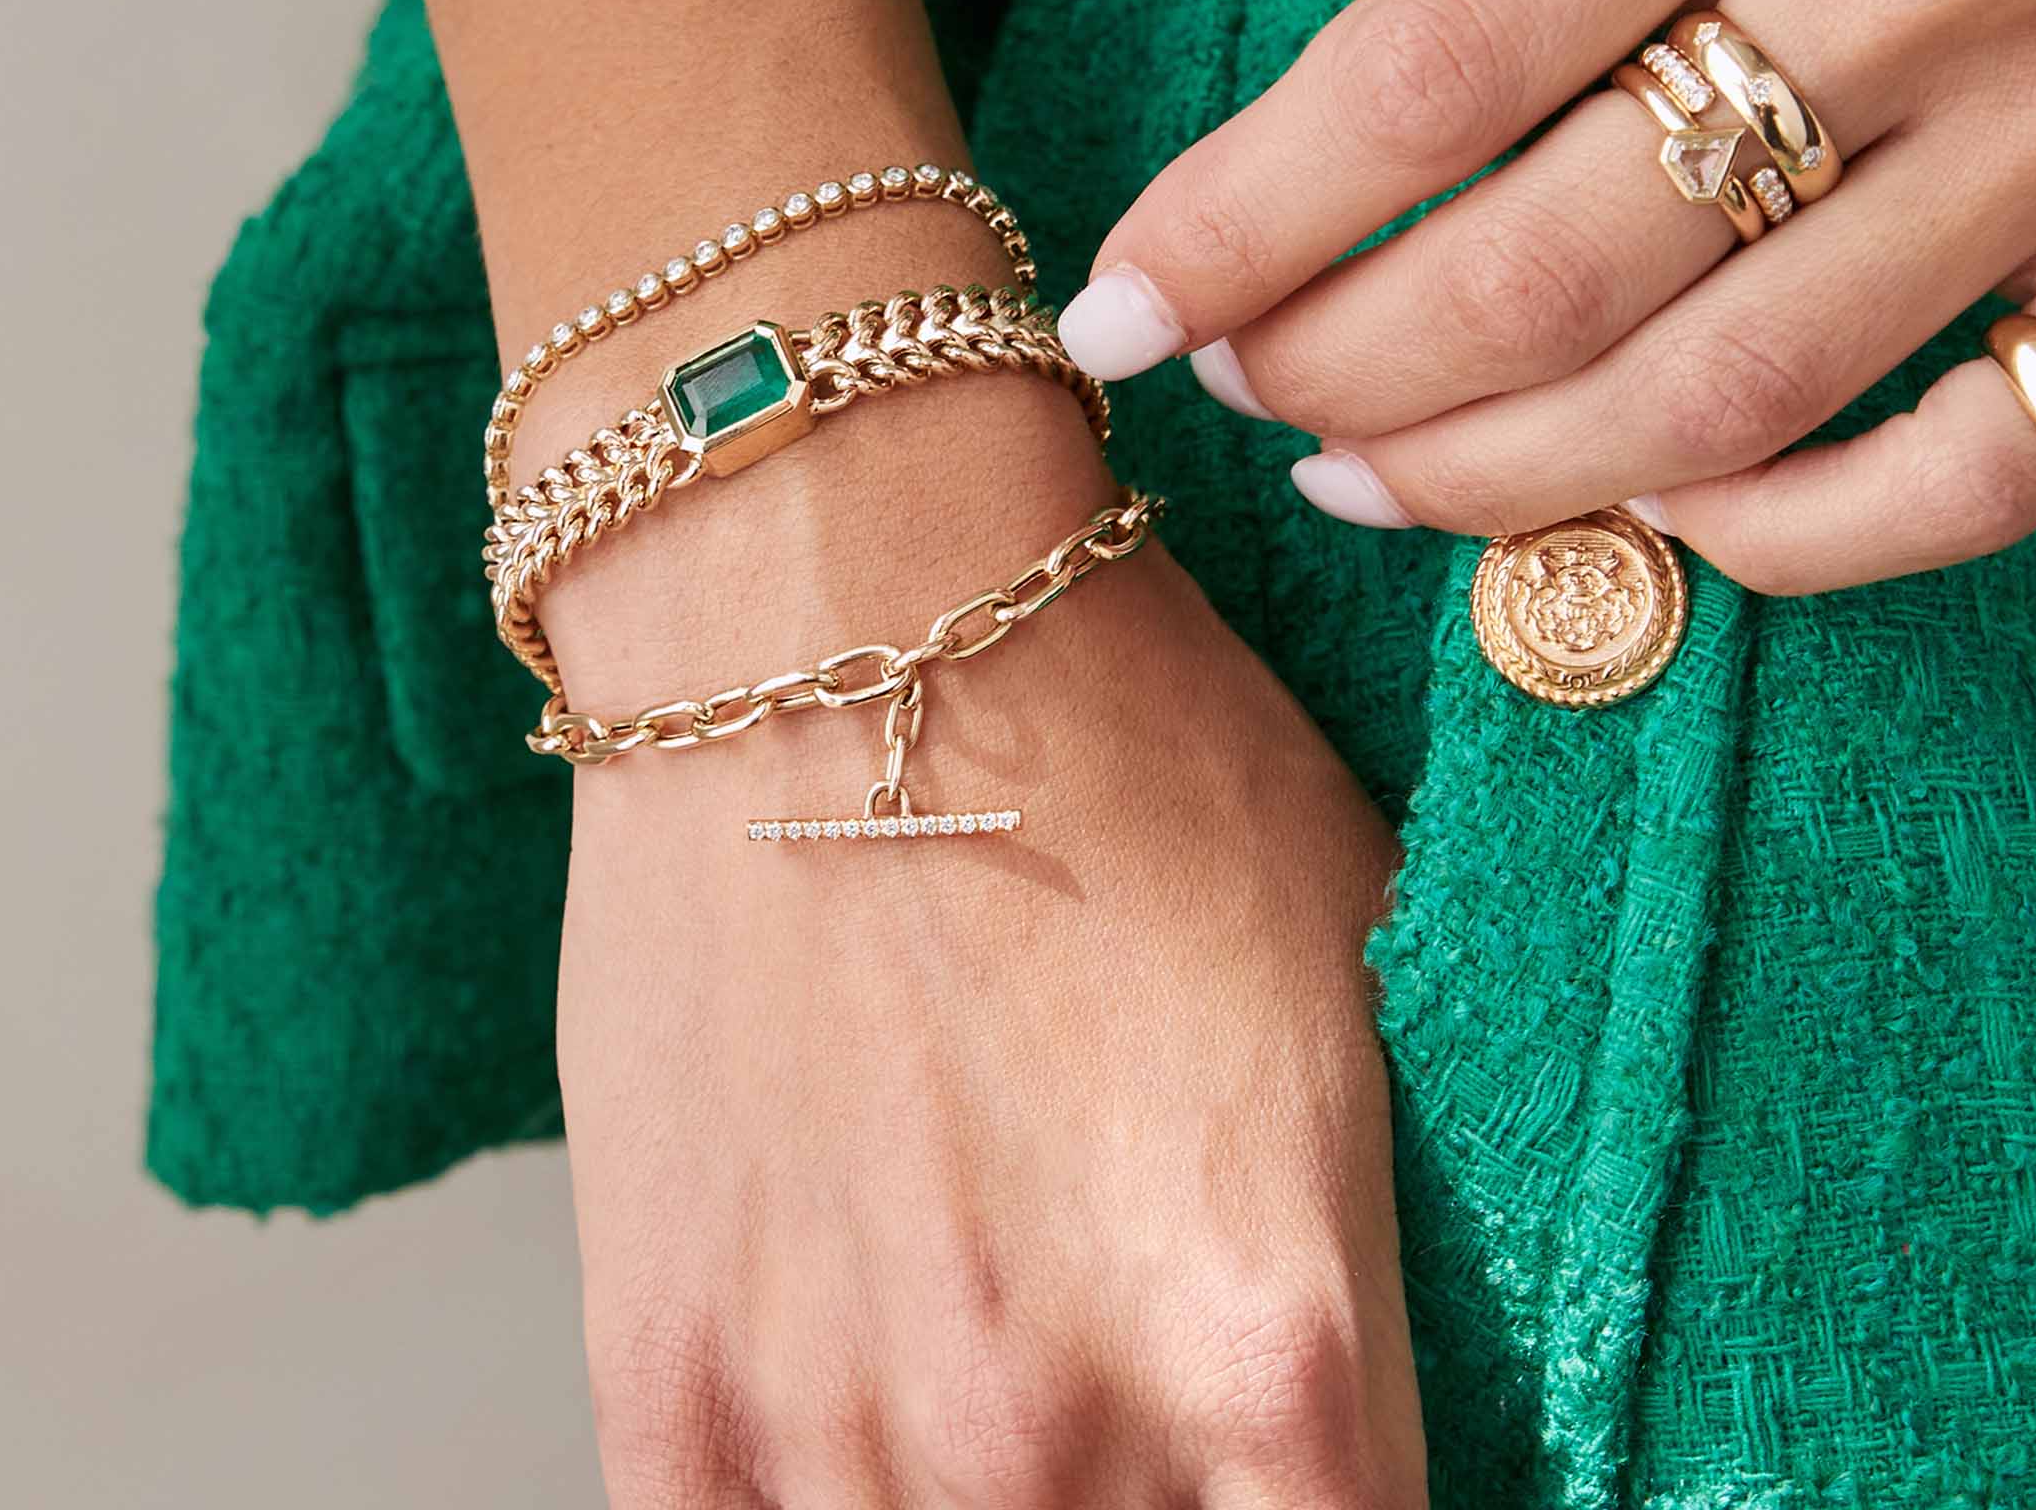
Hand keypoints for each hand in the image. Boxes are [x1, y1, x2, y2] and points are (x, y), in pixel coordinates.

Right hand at [543, 345, 1424, 1505]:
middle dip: (1160, 1508)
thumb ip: (1369, 1243)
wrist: (836, 615)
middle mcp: (1059, 1430)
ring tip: (993, 1382)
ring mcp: (841, 1420)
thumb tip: (1343, 1394)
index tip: (1285, 1468)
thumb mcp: (1353, 974)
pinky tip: (854, 1428)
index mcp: (1273, 1339)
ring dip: (984, 1508)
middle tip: (1138, 1390)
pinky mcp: (666, 1377)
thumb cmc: (1114, 746)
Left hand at [1055, 0, 2035, 594]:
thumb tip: (1347, 179)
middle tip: (1245, 389)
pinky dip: (1770, 539)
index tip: (1119, 306)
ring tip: (1363, 476)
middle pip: (1534, 274)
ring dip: (1488, 476)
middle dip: (1334, 371)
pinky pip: (1942, 479)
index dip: (1235, 224)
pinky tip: (1645, 513)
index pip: (1421, 73)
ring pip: (1704, 406)